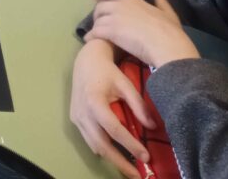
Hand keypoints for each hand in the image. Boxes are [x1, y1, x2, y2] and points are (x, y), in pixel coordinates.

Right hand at [70, 38, 154, 178]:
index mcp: (94, 101)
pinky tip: (116, 154)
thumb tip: (152, 127)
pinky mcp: (75, 119)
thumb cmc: (108, 71)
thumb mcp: (125, 84)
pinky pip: (89, 140)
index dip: (131, 145)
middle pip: (102, 145)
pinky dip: (103, 149)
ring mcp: (76, 117)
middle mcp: (82, 112)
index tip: (147, 156)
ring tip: (130, 169)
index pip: (114, 129)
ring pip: (94, 146)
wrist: (86, 60)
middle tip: (138, 175)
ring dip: (112, 159)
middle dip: (120, 162)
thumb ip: (138, 105)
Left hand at [87, 0, 198, 68]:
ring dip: (95, 27)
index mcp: (133, 0)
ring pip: (97, 20)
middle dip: (98, 15)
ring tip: (96, 35)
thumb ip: (162, 4)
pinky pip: (96, 32)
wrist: (167, 47)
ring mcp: (115, 17)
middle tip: (99, 23)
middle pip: (100, 7)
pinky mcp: (111, 31)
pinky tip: (90, 41)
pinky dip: (91, 36)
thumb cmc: (170, 33)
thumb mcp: (169, 15)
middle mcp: (121, 5)